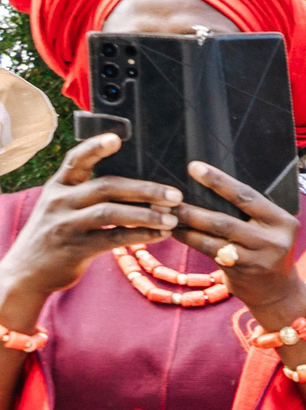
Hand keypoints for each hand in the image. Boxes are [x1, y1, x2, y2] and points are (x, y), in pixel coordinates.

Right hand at [0, 133, 182, 316]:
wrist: (27, 271)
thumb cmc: (56, 234)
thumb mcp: (62, 207)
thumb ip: (87, 194)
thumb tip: (137, 186)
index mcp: (58, 186)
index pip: (75, 160)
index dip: (95, 148)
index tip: (117, 138)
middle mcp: (60, 201)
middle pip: (106, 187)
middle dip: (144, 189)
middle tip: (175, 194)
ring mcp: (66, 225)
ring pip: (111, 212)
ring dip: (146, 214)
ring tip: (173, 218)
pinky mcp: (75, 248)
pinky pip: (113, 238)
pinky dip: (141, 235)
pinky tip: (161, 235)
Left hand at [171, 161, 305, 334]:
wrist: (278, 292)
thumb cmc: (267, 251)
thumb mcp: (269, 229)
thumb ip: (249, 212)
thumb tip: (206, 186)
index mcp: (283, 222)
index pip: (247, 197)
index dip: (219, 181)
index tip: (194, 167)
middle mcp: (274, 241)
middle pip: (226, 220)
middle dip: (194, 208)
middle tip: (167, 198)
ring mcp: (258, 259)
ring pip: (214, 238)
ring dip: (186, 225)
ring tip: (164, 214)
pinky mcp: (241, 273)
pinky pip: (209, 252)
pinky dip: (189, 239)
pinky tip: (174, 231)